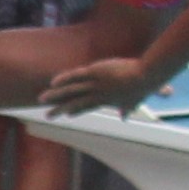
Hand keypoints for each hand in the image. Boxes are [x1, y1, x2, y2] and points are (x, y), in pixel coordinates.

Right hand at [37, 55, 157, 115]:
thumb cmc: (144, 85)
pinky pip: (76, 76)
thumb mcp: (135, 99)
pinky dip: (64, 79)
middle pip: (75, 103)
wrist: (146, 76)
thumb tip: (125, 117)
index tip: (67, 114)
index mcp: (106, 100)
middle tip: (47, 115)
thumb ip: (128, 108)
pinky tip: (53, 82)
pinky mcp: (95, 72)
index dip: (76, 110)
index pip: (87, 106)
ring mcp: (95, 84)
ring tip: (42, 100)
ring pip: (71, 91)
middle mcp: (97, 94)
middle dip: (59, 109)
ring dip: (56, 95)